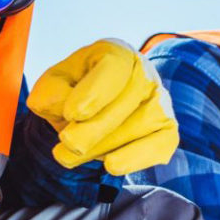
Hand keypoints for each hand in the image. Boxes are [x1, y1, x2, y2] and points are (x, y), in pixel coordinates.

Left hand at [29, 38, 178, 174]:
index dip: (94, 92)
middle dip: (95, 127)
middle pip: (129, 98)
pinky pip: (161, 143)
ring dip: (105, 145)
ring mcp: (160, 101)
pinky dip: (138, 157)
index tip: (73, 114)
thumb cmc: (74, 92)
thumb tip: (66, 109)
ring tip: (72, 156)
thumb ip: (52, 91)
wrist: (95, 110)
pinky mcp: (167, 129)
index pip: (114, 66)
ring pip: (142, 123)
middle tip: (67, 143)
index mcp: (116, 54)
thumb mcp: (55, 85)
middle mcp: (145, 73)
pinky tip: (112, 165)